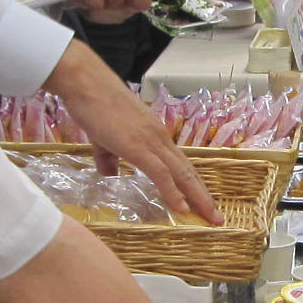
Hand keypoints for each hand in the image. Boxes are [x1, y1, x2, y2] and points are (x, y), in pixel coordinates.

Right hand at [45, 39, 222, 222]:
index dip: (194, 186)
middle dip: (204, 197)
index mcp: (155, 136)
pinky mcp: (138, 146)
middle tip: (217, 218)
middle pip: (188, 172)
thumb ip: (108, 158)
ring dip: (197, 198)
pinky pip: (161, 174)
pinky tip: (182, 209)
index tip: (203, 204)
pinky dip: (173, 192)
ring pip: (181, 174)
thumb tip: (110, 174)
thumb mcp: (102, 138)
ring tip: (210, 219)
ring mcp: (151, 142)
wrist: (86, 82)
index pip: (180, 165)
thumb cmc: (93, 105)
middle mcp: (160, 139)